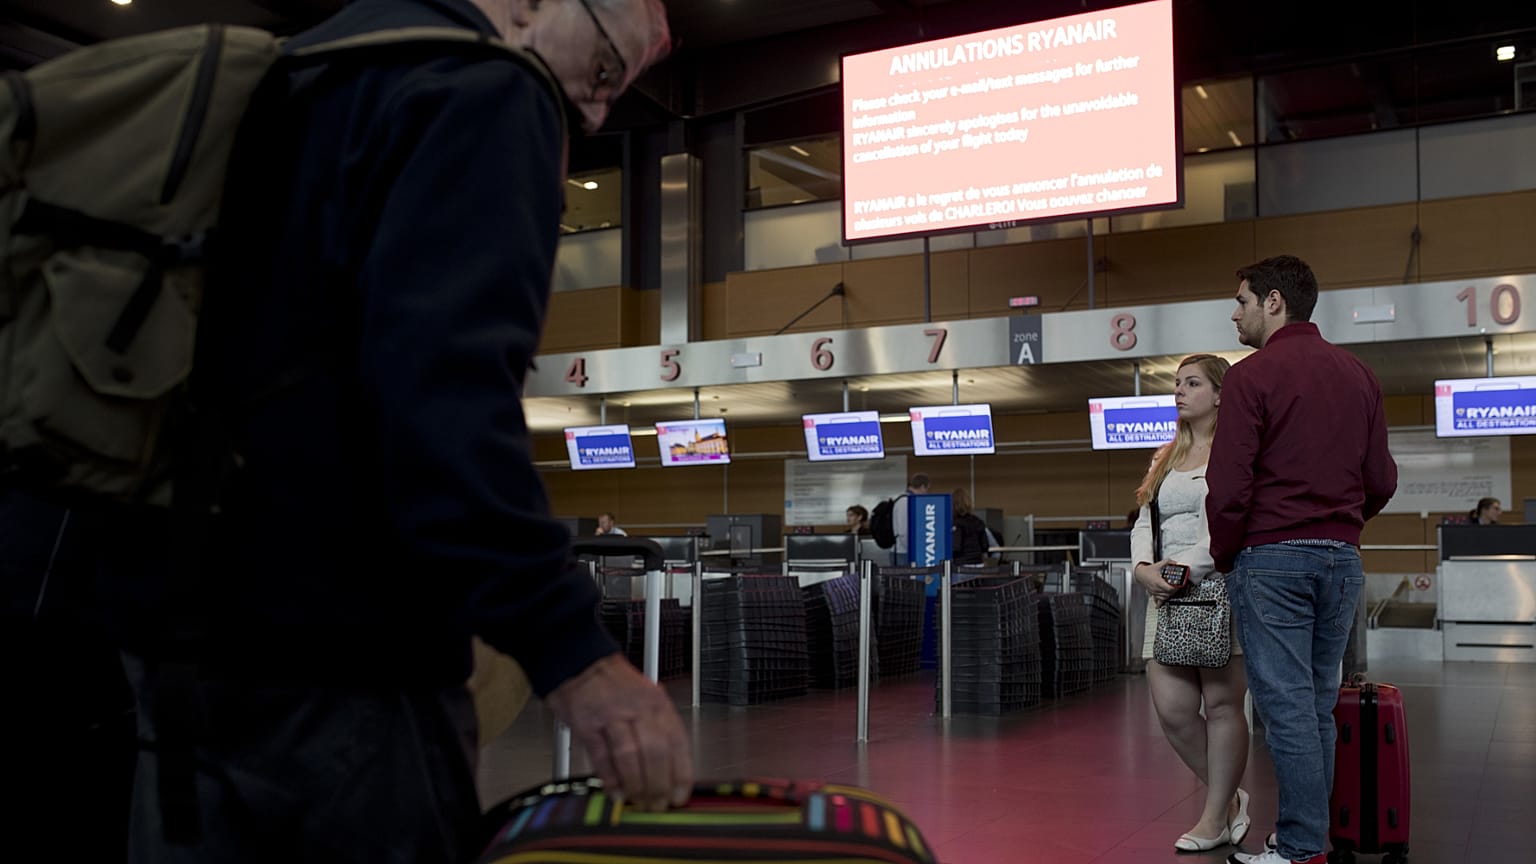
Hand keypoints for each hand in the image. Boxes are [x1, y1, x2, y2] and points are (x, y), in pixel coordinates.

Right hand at [545, 653, 692, 810]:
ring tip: (638, 801)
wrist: (580, 662)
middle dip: (659, 786)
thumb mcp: (647, 698)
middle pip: (656, 753)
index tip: (680, 796)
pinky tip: (616, 791)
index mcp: (658, 704)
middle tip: (657, 805)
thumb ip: (659, 729)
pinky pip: (602, 755)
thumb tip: (671, 770)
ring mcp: (612, 715)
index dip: (681, 774)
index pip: (678, 743)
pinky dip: (610, 778)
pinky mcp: (587, 724)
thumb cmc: (614, 684)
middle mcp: (639, 708)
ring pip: (631, 756)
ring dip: (636, 785)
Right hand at [1133, 559, 1179, 604]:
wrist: (1140, 574)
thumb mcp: (1159, 565)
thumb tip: (1175, 563)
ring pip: (1164, 597)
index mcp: (1158, 582)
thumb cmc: (1148, 570)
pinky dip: (1160, 602)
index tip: (1179, 585)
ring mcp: (1154, 592)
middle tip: (1177, 587)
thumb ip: (1168, 562)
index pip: (1169, 589)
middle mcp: (1156, 588)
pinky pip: (1157, 600)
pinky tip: (1159, 605)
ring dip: (1169, 595)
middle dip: (1174, 590)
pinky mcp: (1153, 594)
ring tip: (1172, 591)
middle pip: (1168, 593)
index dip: (1176, 588)